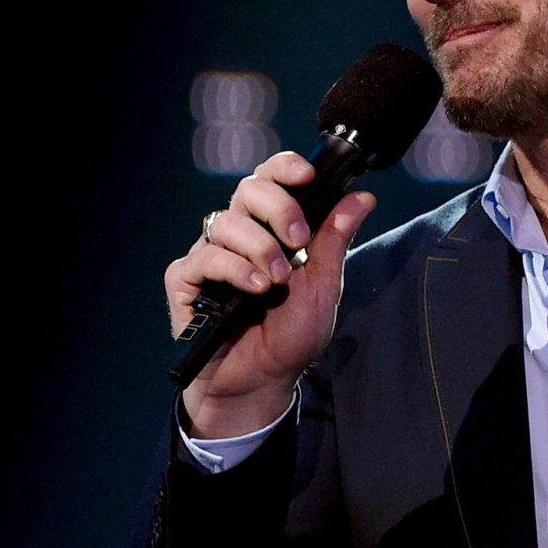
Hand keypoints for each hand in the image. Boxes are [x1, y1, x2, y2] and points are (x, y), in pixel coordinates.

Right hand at [166, 152, 377, 438]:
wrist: (263, 379)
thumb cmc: (291, 333)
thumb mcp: (324, 286)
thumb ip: (335, 240)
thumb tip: (362, 198)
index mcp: (271, 228)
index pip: (272, 180)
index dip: (285, 168)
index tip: (307, 175)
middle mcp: (239, 235)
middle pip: (248, 190)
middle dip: (278, 208)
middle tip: (299, 239)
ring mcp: (209, 255)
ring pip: (225, 222)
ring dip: (259, 248)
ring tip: (277, 282)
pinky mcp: (185, 280)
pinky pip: (203, 258)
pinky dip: (234, 269)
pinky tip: (255, 289)